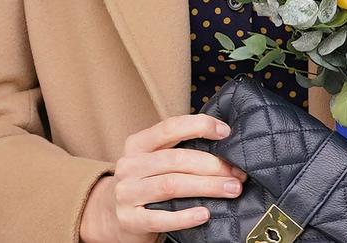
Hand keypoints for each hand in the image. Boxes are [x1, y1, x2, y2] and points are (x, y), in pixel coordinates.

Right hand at [79, 113, 246, 242]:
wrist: (109, 214)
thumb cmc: (144, 182)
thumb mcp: (153, 159)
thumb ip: (177, 150)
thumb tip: (223, 142)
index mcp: (138, 144)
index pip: (170, 127)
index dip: (199, 126)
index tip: (225, 132)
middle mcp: (130, 165)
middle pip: (176, 160)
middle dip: (212, 165)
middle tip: (237, 173)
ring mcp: (127, 193)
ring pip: (171, 185)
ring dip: (206, 187)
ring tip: (231, 189)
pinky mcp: (129, 220)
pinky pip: (160, 218)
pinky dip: (185, 216)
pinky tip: (205, 214)